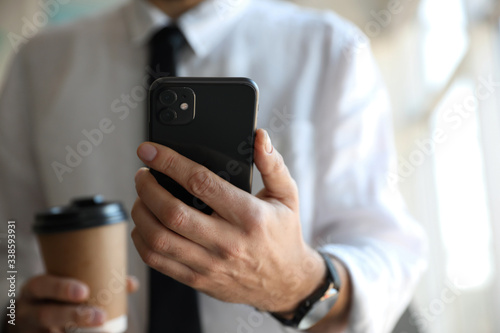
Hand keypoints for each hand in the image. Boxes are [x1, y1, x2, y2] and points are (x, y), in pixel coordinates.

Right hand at [7, 274, 138, 332]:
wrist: (27, 317)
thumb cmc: (54, 296)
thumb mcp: (63, 284)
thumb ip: (94, 280)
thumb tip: (131, 284)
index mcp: (35, 289)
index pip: (43, 285)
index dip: (62, 288)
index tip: (84, 292)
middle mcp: (28, 310)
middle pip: (46, 314)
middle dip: (75, 315)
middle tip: (101, 317)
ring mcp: (31, 330)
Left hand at [131, 129, 325, 312]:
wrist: (285, 282)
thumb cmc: (282, 235)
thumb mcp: (286, 195)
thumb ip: (272, 164)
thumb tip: (260, 138)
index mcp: (248, 215)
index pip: (200, 183)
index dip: (169, 163)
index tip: (151, 151)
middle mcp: (227, 241)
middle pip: (172, 212)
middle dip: (148, 188)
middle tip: (143, 175)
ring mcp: (211, 264)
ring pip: (159, 239)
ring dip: (141, 214)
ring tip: (142, 198)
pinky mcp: (199, 279)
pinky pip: (158, 262)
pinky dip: (142, 241)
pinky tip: (144, 226)